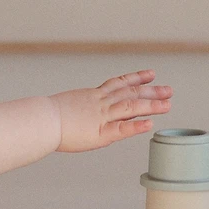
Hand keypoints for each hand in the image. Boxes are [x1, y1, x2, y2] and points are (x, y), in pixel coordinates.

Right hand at [50, 70, 172, 152]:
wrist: (40, 120)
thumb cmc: (46, 116)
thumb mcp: (66, 106)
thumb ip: (80, 110)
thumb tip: (83, 114)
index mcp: (92, 96)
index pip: (118, 84)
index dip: (136, 78)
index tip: (151, 74)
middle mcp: (100, 103)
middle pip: (130, 94)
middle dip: (151, 91)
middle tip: (169, 90)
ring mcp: (101, 117)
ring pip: (131, 108)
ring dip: (151, 106)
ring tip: (168, 105)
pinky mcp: (99, 133)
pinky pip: (122, 129)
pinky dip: (137, 126)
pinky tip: (150, 125)